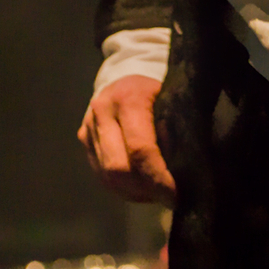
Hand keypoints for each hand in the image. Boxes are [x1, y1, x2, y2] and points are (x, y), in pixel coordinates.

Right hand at [78, 75, 175, 205]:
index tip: (176, 194)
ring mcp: (88, 126)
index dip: (158, 177)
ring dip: (135, 192)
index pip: (140, 149)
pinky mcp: (83, 138)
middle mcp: (102, 112)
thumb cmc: (160, 88)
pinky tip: (143, 188)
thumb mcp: (174, 100)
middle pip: (118, 168)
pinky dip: (124, 188)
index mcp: (128, 99)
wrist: (128, 70)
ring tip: (158, 194)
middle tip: (170, 198)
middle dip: (146, 190)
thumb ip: (177, 131)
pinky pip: (101, 175)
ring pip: (107, 177)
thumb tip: (185, 171)